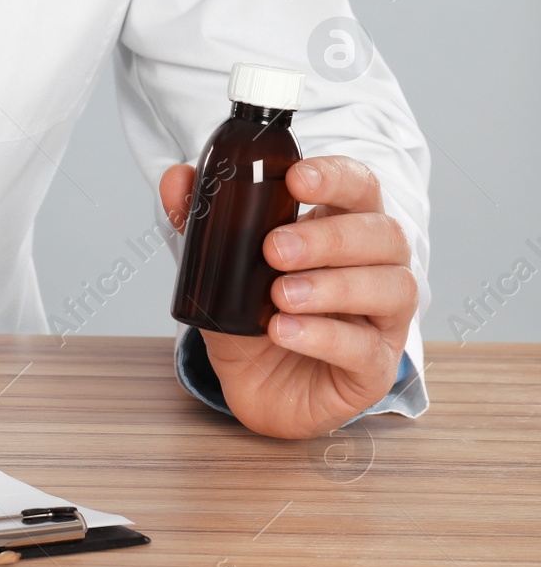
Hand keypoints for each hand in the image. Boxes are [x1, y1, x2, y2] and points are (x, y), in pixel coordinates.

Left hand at [160, 155, 415, 438]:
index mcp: (345, 230)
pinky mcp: (376, 368)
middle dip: (328, 238)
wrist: (256, 389)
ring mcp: (384, 319)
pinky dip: (323, 335)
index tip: (295, 179)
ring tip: (279, 294)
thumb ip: (203, 223)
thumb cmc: (253, 320)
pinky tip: (283, 331)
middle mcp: (379, 268)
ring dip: (332, 286)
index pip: (360, 188)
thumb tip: (175, 178)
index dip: (336, 178)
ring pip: (391, 287)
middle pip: (383, 235)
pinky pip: (365, 348)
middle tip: (274, 248)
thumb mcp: (220, 270)